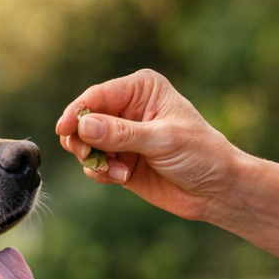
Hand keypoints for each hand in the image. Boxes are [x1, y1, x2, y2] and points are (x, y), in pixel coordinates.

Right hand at [55, 69, 240, 220]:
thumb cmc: (199, 154)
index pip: (97, 96)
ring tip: (117, 172)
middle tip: (90, 157)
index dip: (77, 112)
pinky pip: (94, 165)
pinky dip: (101, 173)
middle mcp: (128, 109)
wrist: (214, 189)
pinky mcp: (120, 162)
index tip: (64, 130)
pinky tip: (121, 178)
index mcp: (141, 89)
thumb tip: (84, 125)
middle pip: (84, 120)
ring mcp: (122, 137)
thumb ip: (121, 134)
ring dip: (95, 161)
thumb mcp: (161, 140)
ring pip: (85, 145)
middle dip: (83, 141)